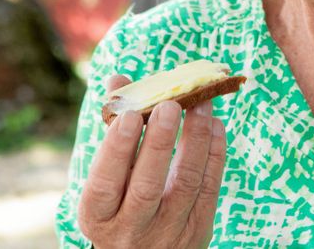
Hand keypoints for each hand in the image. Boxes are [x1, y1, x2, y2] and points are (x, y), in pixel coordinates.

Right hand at [77, 75, 226, 248]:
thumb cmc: (121, 201)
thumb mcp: (108, 176)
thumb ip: (115, 130)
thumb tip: (118, 80)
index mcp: (98, 215)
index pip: (104, 183)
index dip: (117, 149)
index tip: (131, 115)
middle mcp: (131, 229)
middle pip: (147, 186)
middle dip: (160, 143)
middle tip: (170, 104)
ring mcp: (167, 232)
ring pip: (185, 184)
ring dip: (195, 139)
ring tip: (201, 104)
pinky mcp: (198, 231)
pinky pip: (210, 188)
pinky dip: (215, 153)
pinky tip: (215, 125)